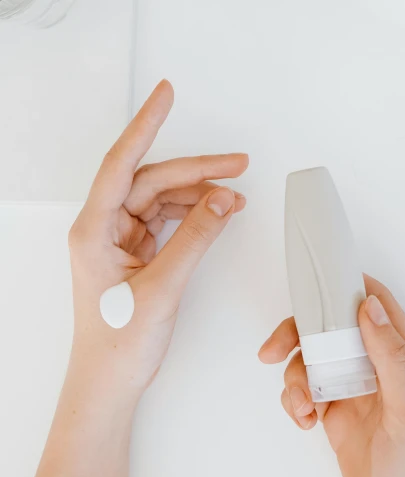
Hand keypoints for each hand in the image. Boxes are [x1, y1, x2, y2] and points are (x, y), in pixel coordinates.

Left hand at [68, 80, 247, 396]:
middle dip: (196, 171)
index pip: (121, 163)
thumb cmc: (118, 343)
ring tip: (235, 196)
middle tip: (237, 163)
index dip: (146, 126)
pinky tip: (218, 213)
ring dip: (199, 195)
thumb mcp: (162, 288)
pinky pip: (169, 222)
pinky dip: (195, 216)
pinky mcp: (138, 254)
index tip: (166, 95)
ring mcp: (121, 241)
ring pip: (162, 200)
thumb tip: (221, 200)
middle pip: (152, 181)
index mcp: (94, 229)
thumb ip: (195, 240)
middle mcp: (104, 228)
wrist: (111, 380)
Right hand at [259, 276, 404, 476]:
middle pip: (331, 331)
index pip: (376, 306)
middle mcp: (379, 372)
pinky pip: (306, 395)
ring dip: (295, 379)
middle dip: (299, 336)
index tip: (310, 285)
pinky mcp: (338, 420)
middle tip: (273, 352)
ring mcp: (356, 396)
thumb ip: (392, 358)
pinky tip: (303, 422)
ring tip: (302, 408)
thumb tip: (370, 307)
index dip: (344, 288)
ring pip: (313, 363)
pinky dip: (295, 403)